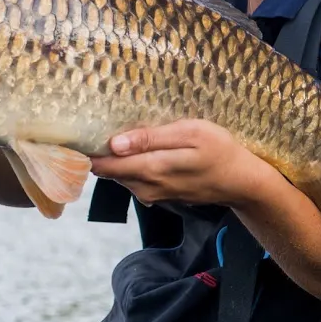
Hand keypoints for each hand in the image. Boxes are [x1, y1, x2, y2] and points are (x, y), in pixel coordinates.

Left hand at [89, 119, 269, 207]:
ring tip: (111, 133)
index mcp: (150, 169)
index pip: (104, 165)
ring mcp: (153, 194)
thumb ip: (151, 139)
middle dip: (98, 153)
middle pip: (109, 171)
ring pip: (121, 176)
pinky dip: (129, 166)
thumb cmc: (219, 150)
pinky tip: (134, 148)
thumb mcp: (188, 134)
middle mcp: (146, 187)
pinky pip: (135, 180)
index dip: (88, 151)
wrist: (242, 181)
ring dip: (114, 159)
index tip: (78, 133)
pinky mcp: (160, 195)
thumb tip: (114, 144)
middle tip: (93, 126)